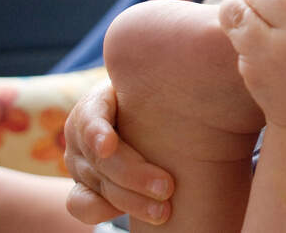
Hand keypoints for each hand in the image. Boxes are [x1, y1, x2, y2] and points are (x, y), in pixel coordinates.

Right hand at [64, 78, 175, 225]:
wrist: (150, 121)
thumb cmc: (162, 99)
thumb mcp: (163, 84)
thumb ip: (171, 83)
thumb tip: (205, 69)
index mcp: (98, 102)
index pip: (91, 115)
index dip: (97, 131)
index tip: (110, 145)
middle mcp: (82, 132)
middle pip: (101, 158)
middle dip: (134, 176)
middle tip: (168, 187)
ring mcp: (80, 162)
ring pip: (98, 186)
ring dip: (131, 201)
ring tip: (163, 211)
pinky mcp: (83, 187)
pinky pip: (82, 205)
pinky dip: (102, 213)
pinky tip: (130, 215)